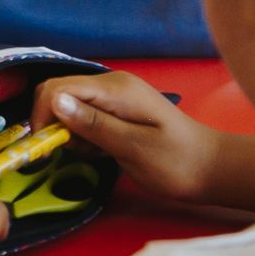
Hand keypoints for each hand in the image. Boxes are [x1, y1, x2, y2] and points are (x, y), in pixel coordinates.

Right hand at [29, 72, 223, 203]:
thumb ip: (94, 124)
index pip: (58, 88)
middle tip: (69, 152)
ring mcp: (115, 97)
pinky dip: (83, 136)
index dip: (42, 115)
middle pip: (59, 94)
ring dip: (69, 133)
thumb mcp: (133, 147)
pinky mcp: (117, 111)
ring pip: (69, 107)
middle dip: (53, 124)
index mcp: (115, 89)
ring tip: (94, 154)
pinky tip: (101, 151)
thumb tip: (55, 102)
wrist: (212, 169)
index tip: (44, 147)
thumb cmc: (176, 162)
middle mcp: (111, 85)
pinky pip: (84, 117)